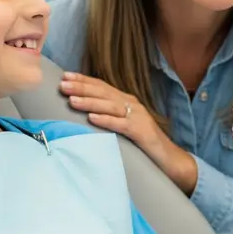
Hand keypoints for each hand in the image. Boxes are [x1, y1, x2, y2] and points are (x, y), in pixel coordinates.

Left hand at [60, 72, 197, 192]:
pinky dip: (106, 120)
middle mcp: (132, 105)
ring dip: (90, 102)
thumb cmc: (143, 142)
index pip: (102, 86)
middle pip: (104, 92)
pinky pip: (121, 124)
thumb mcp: (125, 124)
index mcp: (127, 101)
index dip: (84, 80)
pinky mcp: (141, 132)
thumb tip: (84, 112)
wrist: (169, 158)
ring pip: (110, 106)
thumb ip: (110, 115)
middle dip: (82, 87)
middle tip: (63, 84)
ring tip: (72, 100)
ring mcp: (138, 117)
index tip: (65, 75)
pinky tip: (92, 118)